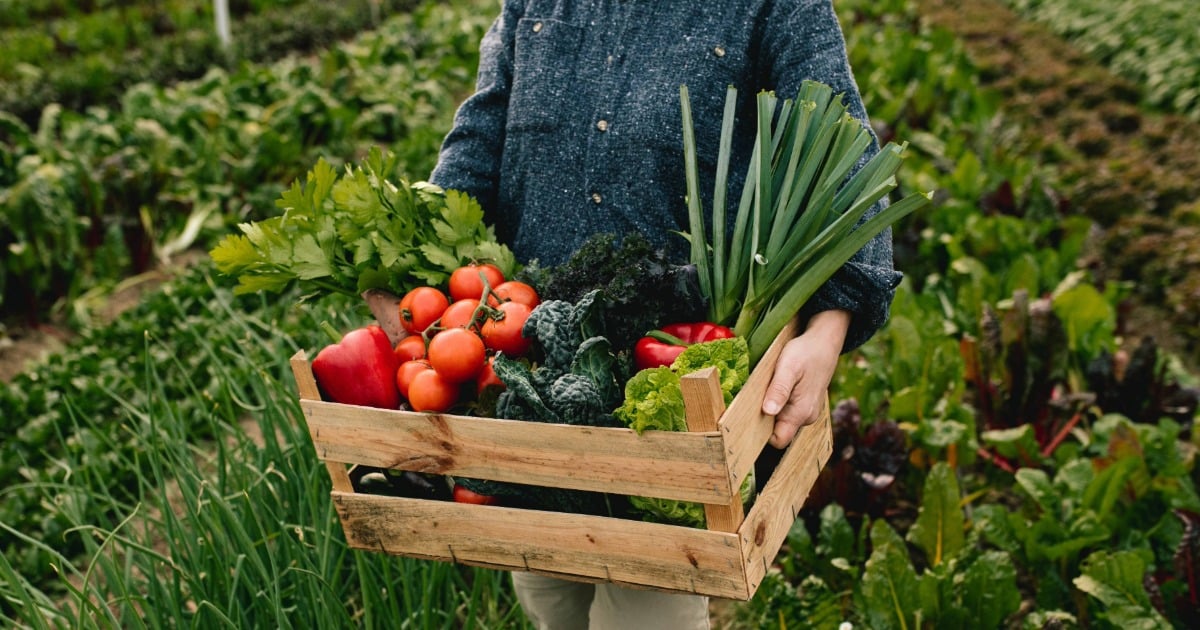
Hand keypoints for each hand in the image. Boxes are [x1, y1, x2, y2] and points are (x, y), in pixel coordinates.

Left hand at [761, 310, 849, 447]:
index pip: (779, 440)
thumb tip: (768, 411)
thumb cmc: (805, 352)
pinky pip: (787, 411)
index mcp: (802, 412)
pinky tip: (774, 387)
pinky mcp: (805, 405)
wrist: (824, 341)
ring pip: (782, 420)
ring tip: (765, 388)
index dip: (761, 435)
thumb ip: (779, 390)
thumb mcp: (788, 367)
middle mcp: (807, 417)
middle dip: (763, 419)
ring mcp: (807, 411)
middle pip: (778, 431)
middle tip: (753, 397)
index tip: (747, 419)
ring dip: (770, 409)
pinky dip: (778, 402)